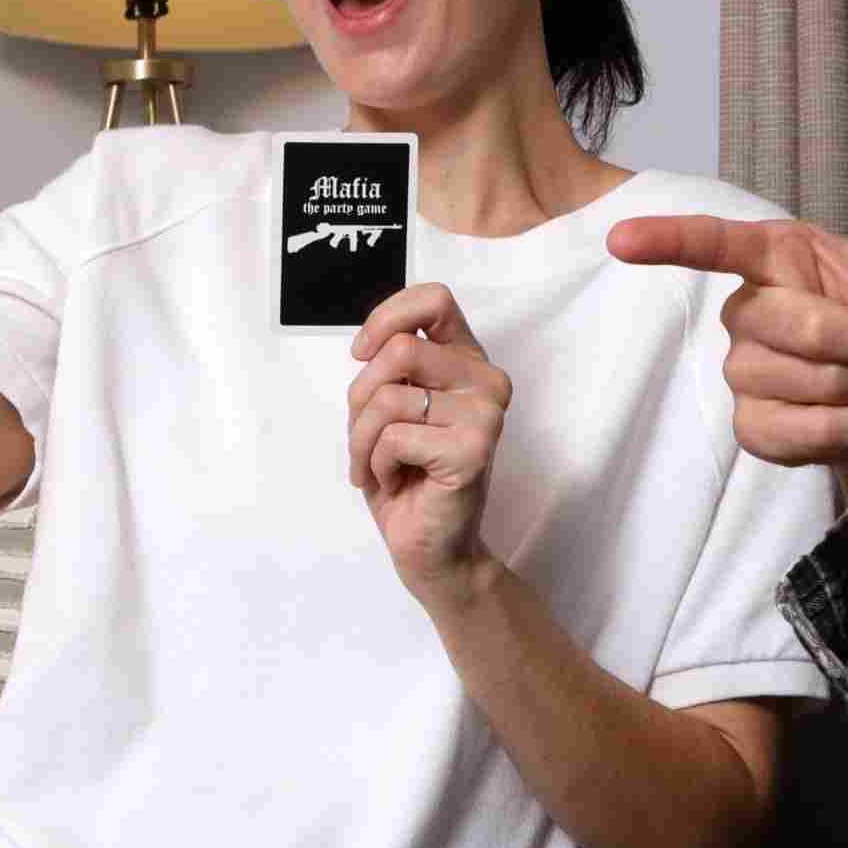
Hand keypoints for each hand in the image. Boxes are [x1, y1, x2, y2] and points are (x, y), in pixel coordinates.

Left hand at [347, 284, 512, 597]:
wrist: (430, 547)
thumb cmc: (407, 476)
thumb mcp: (390, 408)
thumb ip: (390, 368)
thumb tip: (373, 346)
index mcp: (468, 362)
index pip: (434, 300)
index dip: (387, 317)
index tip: (362, 353)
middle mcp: (487, 381)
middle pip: (399, 349)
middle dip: (360, 397)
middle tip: (365, 436)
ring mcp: (486, 415)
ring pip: (388, 397)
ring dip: (362, 440)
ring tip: (377, 466)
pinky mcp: (474, 450)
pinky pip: (394, 437)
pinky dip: (377, 465)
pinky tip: (398, 482)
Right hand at [606, 213, 847, 483]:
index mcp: (781, 256)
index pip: (715, 243)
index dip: (668, 241)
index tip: (620, 241)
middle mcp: (749, 310)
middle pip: (791, 324)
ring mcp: (744, 371)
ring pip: (797, 380)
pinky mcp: (753, 426)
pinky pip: (790, 432)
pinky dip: (846, 429)